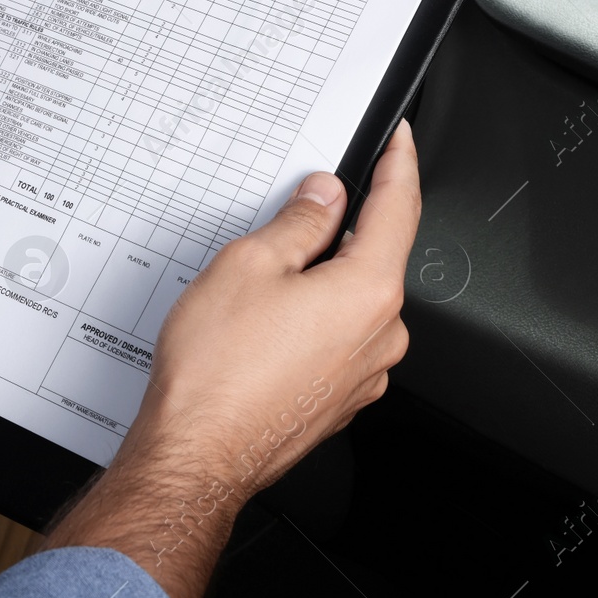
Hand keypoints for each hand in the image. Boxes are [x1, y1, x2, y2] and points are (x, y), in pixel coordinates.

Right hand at [44, 123, 420, 597]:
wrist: (197, 456)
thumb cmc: (217, 373)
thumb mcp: (249, 266)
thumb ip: (298, 223)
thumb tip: (325, 197)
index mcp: (368, 291)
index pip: (400, 207)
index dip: (398, 164)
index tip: (398, 141)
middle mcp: (380, 335)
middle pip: (373, 256)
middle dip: (338, 230)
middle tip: (288, 220)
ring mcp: (364, 373)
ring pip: (352, 302)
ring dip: (319, 282)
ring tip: (257, 289)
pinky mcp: (340, 398)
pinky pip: (338, 340)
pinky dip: (312, 321)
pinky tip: (264, 327)